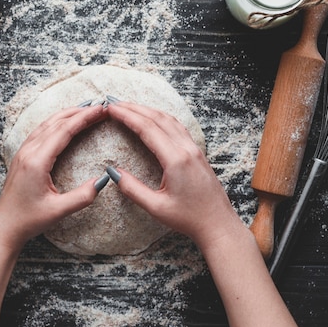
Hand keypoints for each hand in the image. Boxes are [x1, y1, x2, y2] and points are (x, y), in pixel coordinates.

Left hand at [0, 103, 108, 249]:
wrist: (4, 227)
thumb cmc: (28, 220)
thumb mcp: (58, 211)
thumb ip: (83, 196)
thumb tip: (103, 179)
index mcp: (37, 161)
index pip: (64, 130)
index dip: (84, 118)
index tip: (101, 109)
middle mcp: (28, 152)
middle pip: (56, 122)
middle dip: (79, 111)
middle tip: (100, 106)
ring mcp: (23, 152)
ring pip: (47, 124)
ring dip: (68, 114)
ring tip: (87, 109)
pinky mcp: (22, 156)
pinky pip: (41, 131)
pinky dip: (57, 122)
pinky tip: (65, 122)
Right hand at [106, 100, 240, 247]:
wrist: (218, 224)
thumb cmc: (189, 219)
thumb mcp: (156, 207)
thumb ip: (132, 188)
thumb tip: (113, 172)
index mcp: (175, 159)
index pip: (146, 128)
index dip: (126, 115)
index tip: (110, 108)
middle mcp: (186, 149)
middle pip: (156, 118)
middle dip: (133, 108)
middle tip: (113, 102)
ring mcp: (194, 149)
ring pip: (168, 119)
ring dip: (147, 110)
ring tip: (128, 106)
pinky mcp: (197, 153)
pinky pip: (177, 127)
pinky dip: (161, 117)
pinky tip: (153, 118)